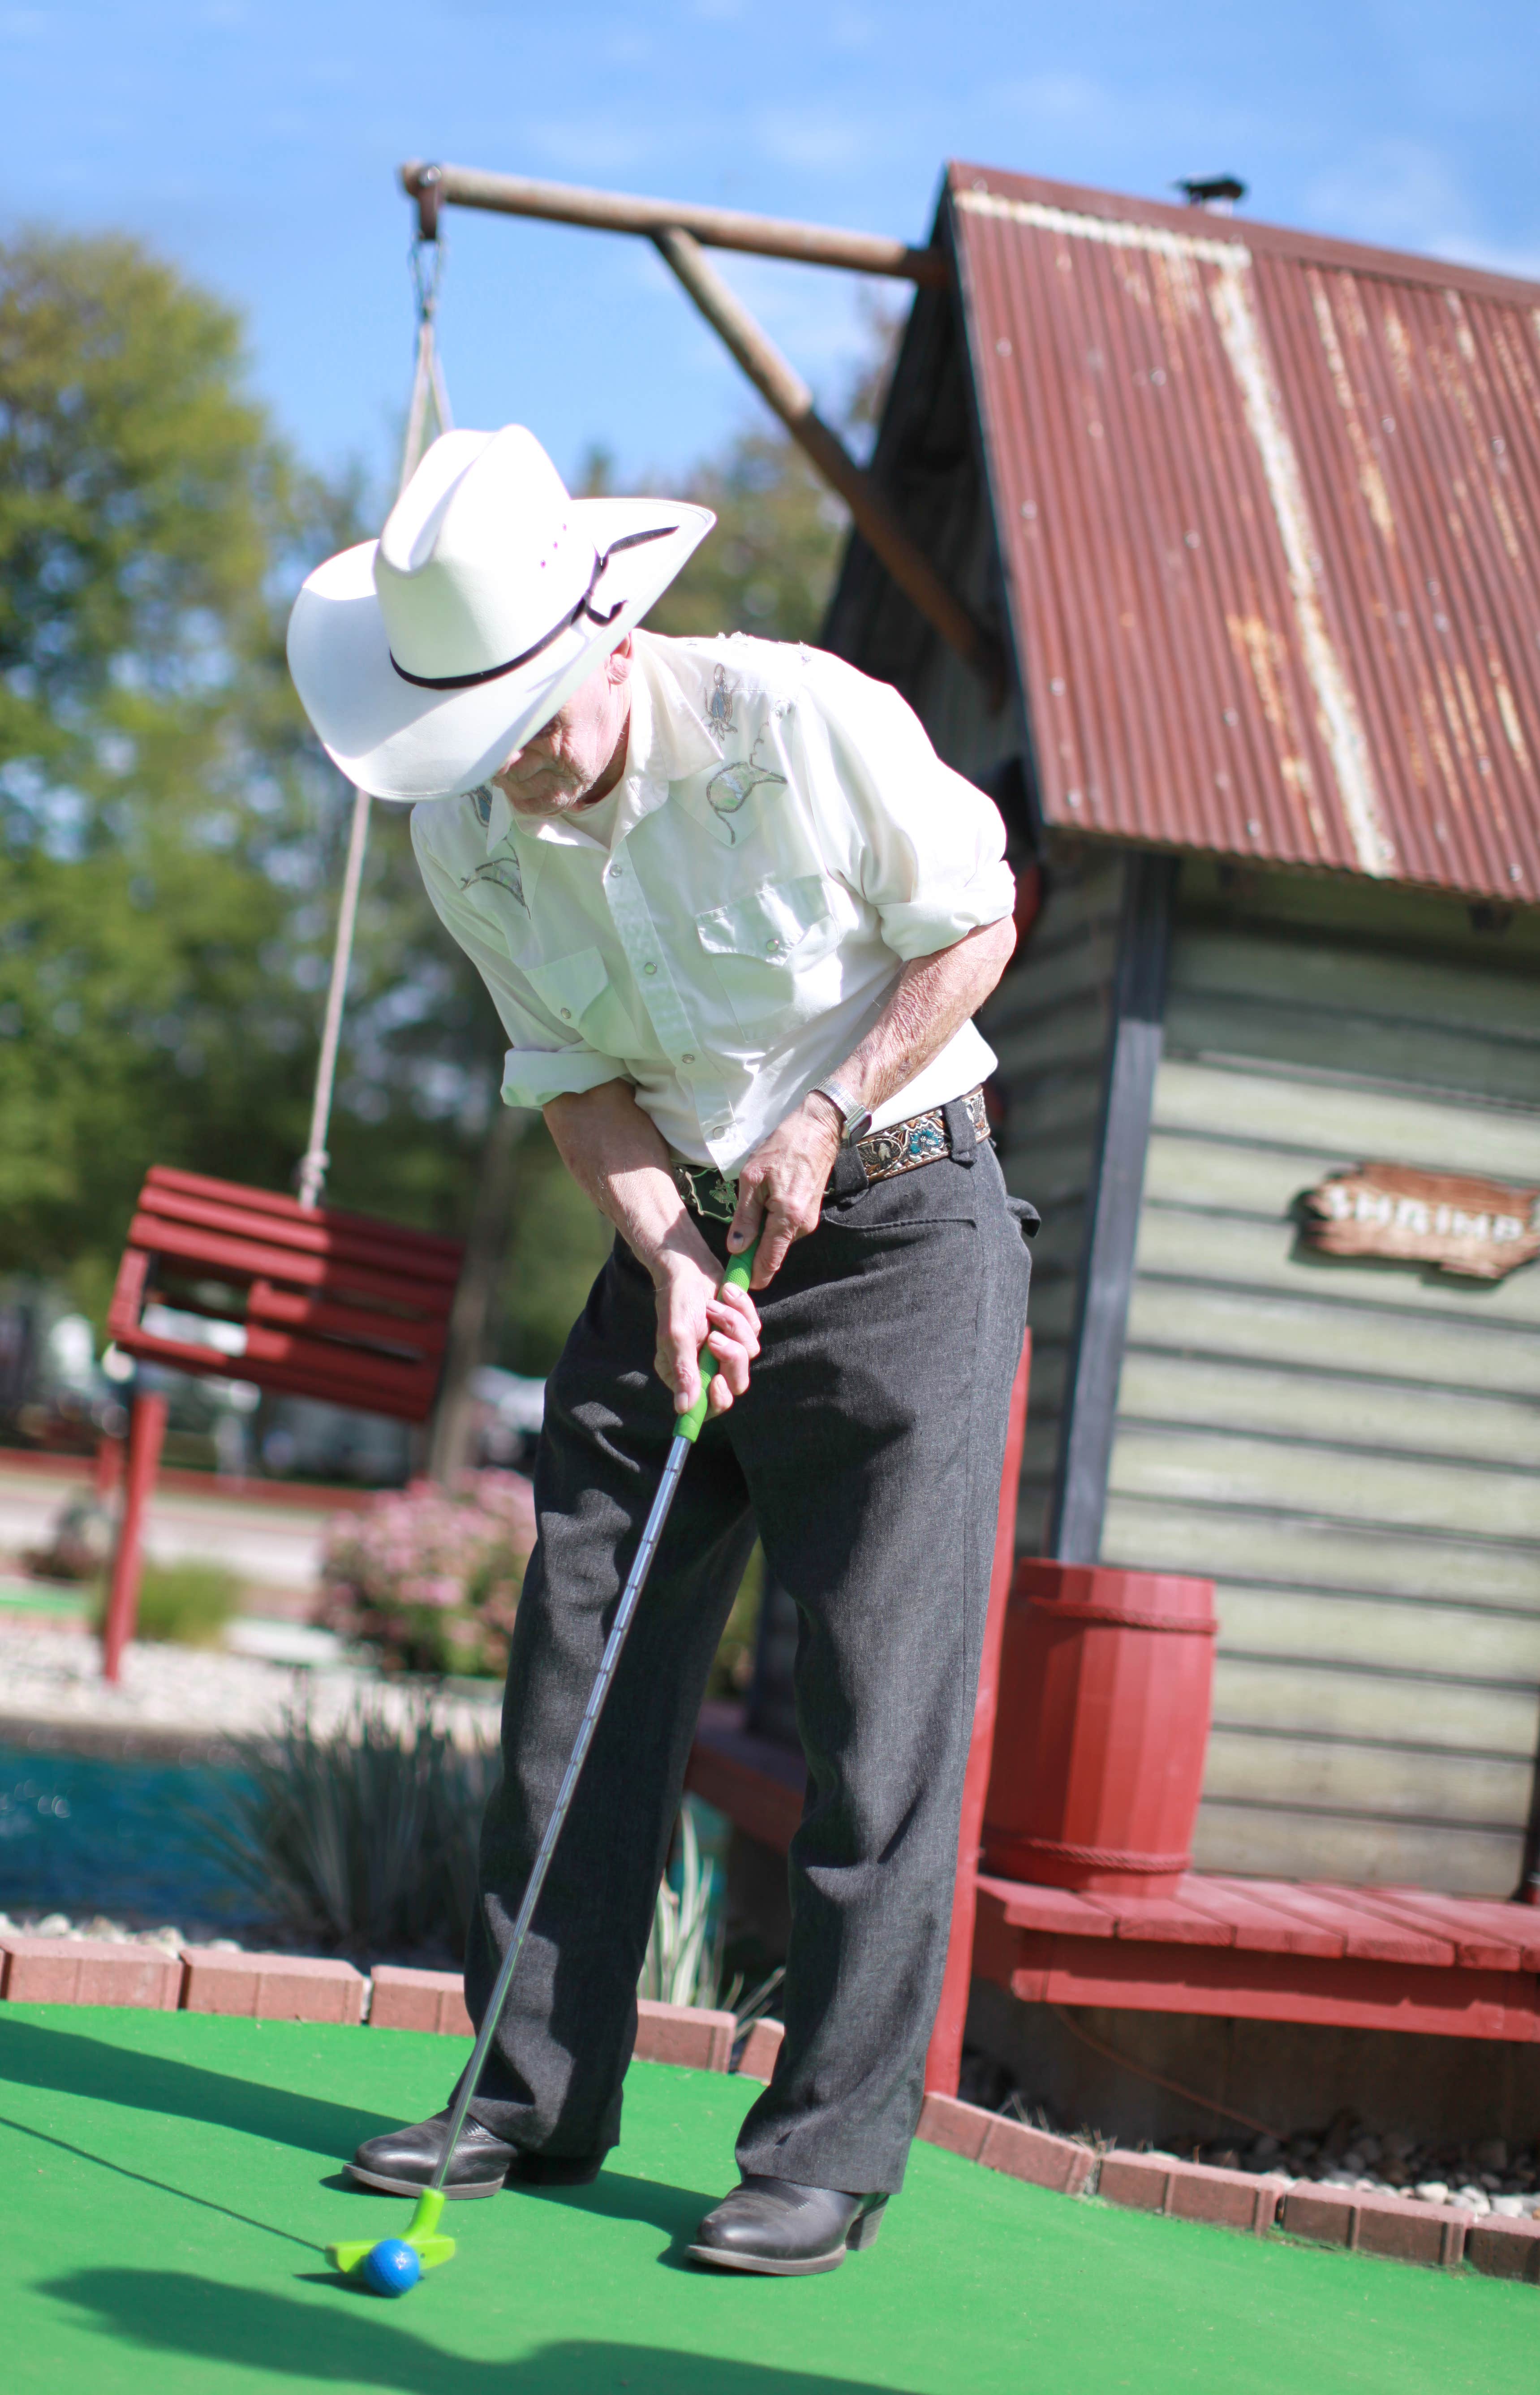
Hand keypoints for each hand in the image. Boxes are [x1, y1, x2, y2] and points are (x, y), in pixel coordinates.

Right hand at [651, 1236, 761, 1418]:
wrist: (689, 1265)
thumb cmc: (677, 1299)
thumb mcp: (676, 1335)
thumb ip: (683, 1371)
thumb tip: (683, 1408)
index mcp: (685, 1373)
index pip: (709, 1405)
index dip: (718, 1398)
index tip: (718, 1380)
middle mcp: (706, 1365)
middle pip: (736, 1382)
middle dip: (731, 1358)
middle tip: (716, 1337)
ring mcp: (725, 1348)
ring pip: (748, 1352)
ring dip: (733, 1325)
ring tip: (714, 1305)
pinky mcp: (740, 1330)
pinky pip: (755, 1329)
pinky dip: (742, 1310)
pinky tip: (725, 1294)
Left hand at [726, 1095, 843, 1287]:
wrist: (818, 1129)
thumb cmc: (783, 1148)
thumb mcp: (753, 1178)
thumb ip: (745, 1216)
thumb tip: (736, 1248)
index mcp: (788, 1218)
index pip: (769, 1262)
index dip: (750, 1276)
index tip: (733, 1283)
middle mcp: (802, 1226)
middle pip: (773, 1253)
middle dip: (752, 1255)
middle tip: (731, 1245)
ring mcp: (809, 1221)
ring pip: (778, 1240)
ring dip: (761, 1235)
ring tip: (749, 1211)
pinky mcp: (809, 1214)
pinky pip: (785, 1229)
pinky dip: (771, 1225)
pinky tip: (763, 1204)